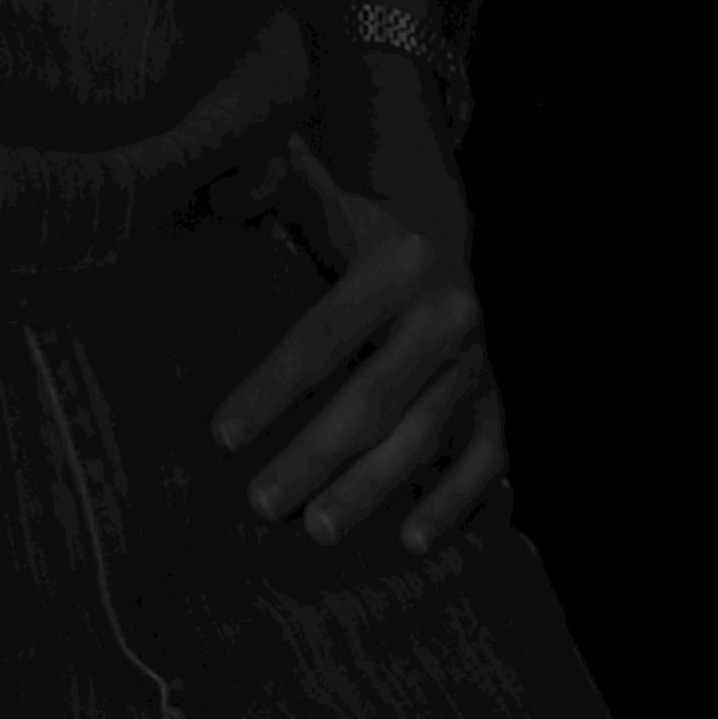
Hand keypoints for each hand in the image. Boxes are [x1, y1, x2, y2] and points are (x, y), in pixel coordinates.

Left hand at [210, 123, 511, 563]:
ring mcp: (478, 366)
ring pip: (424, 436)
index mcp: (399, 261)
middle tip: (259, 504)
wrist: (443, 254)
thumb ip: (278, 193)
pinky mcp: (497, 407)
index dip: (272, 386)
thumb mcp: (322, 208)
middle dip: (315, 454)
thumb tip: (232, 177)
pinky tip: (413, 541)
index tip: (220, 435)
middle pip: (374, 396)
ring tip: (318, 531)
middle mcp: (449, 313)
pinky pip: (484, 461)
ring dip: (373, 488)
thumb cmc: (352, 244)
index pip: (324, 333)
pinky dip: (454, 502)